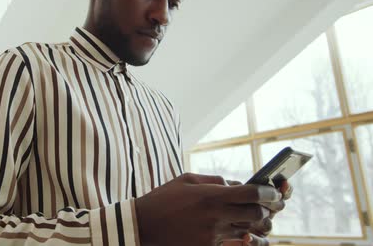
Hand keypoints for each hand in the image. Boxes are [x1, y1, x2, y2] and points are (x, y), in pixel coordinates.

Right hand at [134, 173, 282, 245]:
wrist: (144, 225)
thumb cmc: (164, 198)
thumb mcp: (187, 180)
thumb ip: (214, 180)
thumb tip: (236, 184)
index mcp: (211, 195)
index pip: (252, 194)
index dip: (268, 193)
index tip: (274, 192)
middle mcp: (215, 215)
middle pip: (256, 214)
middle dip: (267, 210)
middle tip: (269, 206)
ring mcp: (213, 235)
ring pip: (248, 231)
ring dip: (256, 225)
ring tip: (256, 219)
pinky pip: (233, 243)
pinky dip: (240, 237)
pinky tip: (238, 232)